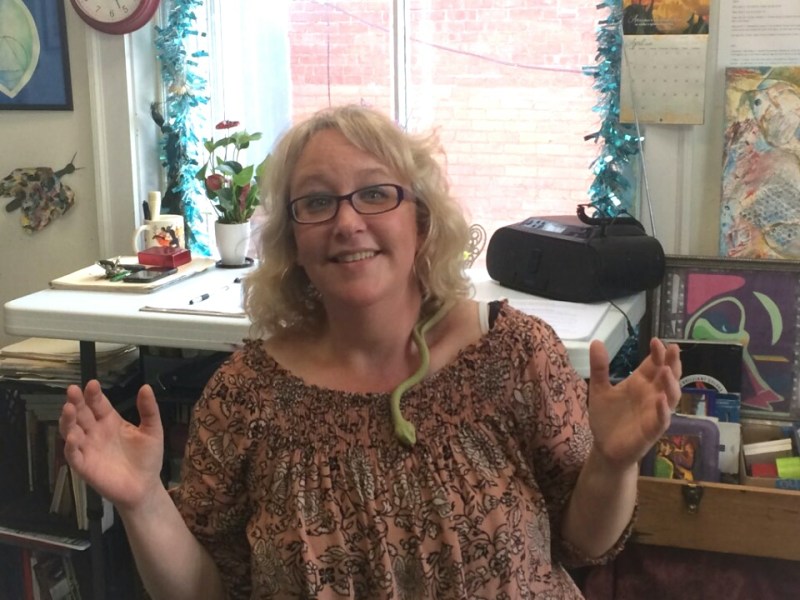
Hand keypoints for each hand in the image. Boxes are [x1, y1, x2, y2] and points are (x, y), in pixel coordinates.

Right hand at [59, 380, 164, 510]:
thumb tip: (146, 387)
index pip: (98, 404)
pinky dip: (71, 445)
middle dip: (76, 402)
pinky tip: (73, 436)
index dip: (94, 394)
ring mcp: (88, 448)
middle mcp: (95, 432)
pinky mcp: (84, 466)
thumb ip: (149, 410)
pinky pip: (73, 454)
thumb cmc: (148, 458)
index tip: (92, 384)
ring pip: (72, 431)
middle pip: (82, 414)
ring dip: (68, 420)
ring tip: (68, 408)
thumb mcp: (152, 430)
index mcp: (110, 421)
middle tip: (72, 390)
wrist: (145, 486)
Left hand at [587, 338, 681, 467]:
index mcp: (640, 382)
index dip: (657, 353)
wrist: (604, 447)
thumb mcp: (599, 389)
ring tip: (667, 370)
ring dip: (671, 384)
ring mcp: (654, 412)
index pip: (653, 364)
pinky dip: (663, 410)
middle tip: (672, 348)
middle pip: (668, 376)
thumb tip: (596, 342)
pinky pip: (662, 420)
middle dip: (671, 362)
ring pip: (670, 396)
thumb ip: (599, 367)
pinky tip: (661, 400)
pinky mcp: (652, 431)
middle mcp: (652, 395)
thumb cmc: (607, 417)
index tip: (655, 340)